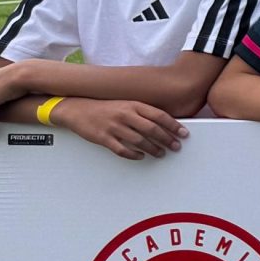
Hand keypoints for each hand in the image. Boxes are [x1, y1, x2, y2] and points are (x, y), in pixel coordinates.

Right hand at [52, 98, 187, 159]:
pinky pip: (121, 150)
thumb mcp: (125, 104)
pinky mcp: (103, 138)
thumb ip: (142, 112)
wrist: (76, 109)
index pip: (159, 115)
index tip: (183, 133)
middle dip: (167, 139)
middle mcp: (125, 115)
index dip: (173, 125)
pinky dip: (133, 155)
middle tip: (176, 146)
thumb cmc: (104, 107)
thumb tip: (163, 122)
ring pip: (139, 141)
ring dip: (153, 149)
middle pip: (152, 129)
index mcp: (133, 105)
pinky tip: (141, 157)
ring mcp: (113, 127)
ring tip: (161, 153)